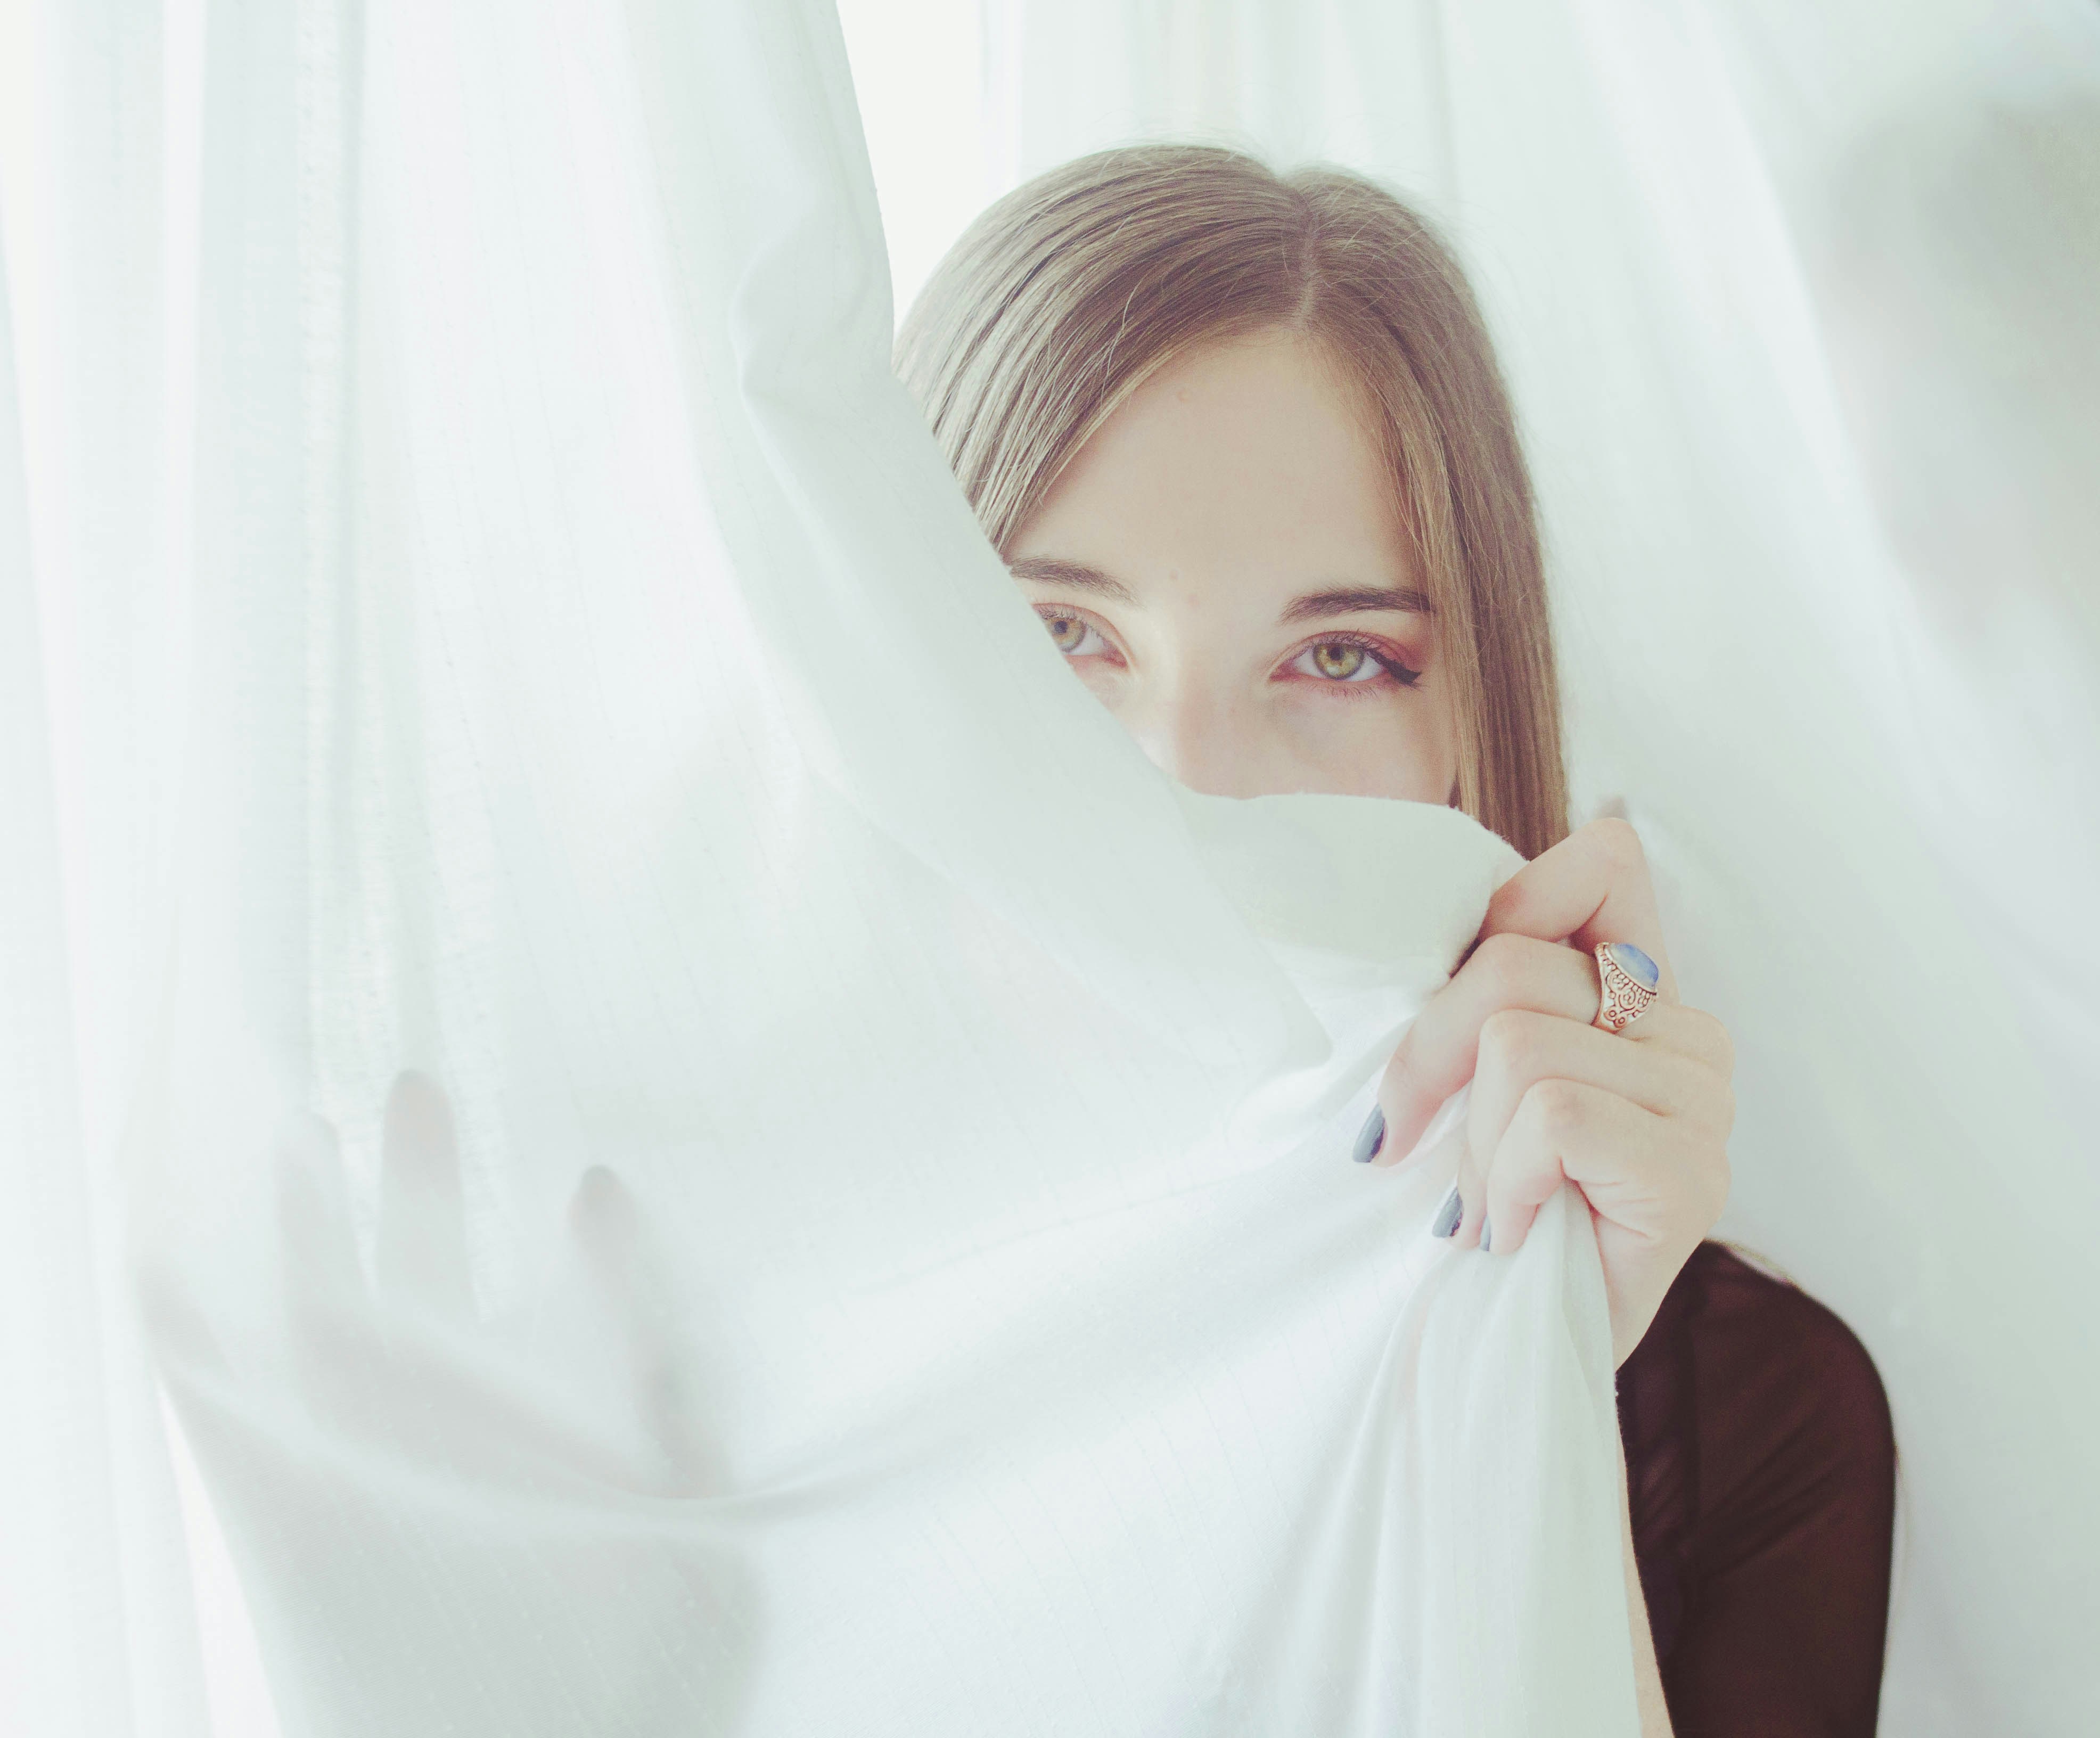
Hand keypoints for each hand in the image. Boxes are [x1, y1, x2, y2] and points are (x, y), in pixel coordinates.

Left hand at [1365, 817, 1734, 1365]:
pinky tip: (1516, 1232)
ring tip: (1488, 1206)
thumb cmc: (1475, 1205)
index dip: (1512, 904)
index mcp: (1642, 994)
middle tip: (1412, 1144)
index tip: (1451, 1008)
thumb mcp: (1460, 1074)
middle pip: (1515, 964)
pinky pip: (1553, 1117)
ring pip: (1520, 1045)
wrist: (1497, 1352)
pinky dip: (1505, 1182)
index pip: (1608, 861)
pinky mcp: (1693, 1175)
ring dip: (1470, 1146)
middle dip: (1428, 1059)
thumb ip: (1475, 986)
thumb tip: (1412, 932)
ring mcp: (1705, 1106)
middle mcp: (1690, 1037)